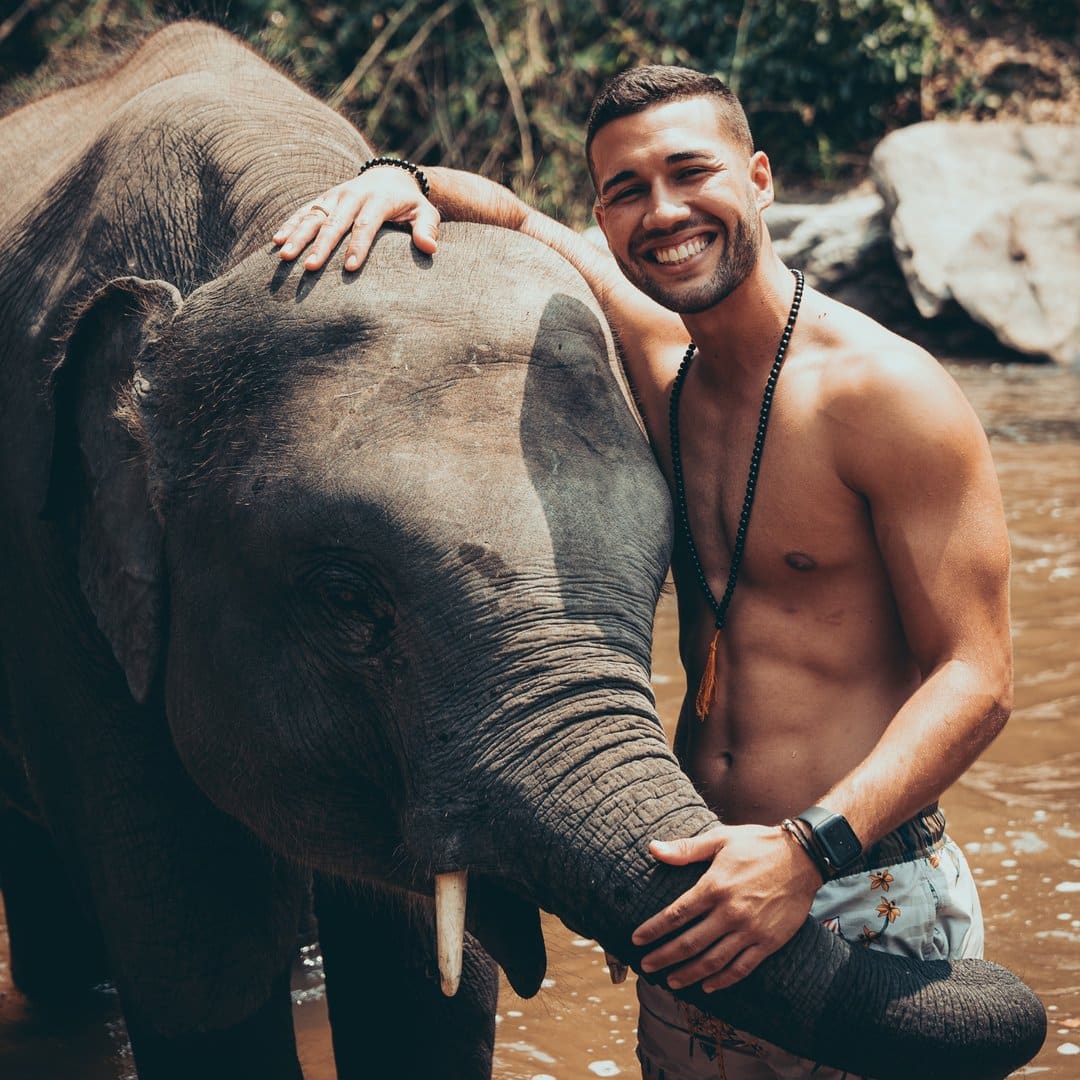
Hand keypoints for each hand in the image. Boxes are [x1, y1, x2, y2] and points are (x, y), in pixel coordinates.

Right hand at [273, 166, 440, 272]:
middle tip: (310, 268)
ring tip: (283, 256)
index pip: (366, 224)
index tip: (349, 268)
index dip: (358, 246)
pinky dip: (289, 224)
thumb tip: (430, 248)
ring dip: (297, 236)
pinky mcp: (323, 199)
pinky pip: (303, 211)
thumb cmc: (410, 203)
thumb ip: (427, 228)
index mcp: (378, 199)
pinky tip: (276, 242)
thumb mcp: (425, 212)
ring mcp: (335, 196)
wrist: (391, 176)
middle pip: (335, 222)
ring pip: (313, 216)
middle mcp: (352, 194)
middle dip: (321, 246)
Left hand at [632, 823, 821, 992]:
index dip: (654, 929)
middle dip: (664, 957)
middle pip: (689, 943)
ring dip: (689, 974)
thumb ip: (686, 849)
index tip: (637, 939)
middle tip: (646, 967)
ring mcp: (750, 930)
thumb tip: (653, 848)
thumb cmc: (758, 844)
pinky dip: (723, 980)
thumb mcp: (720, 839)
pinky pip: (742, 968)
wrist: (803, 857)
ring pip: (713, 961)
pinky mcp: (768, 942)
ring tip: (671, 981)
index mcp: (715, 886)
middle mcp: (730, 912)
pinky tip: (708, 985)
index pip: (676, 914)